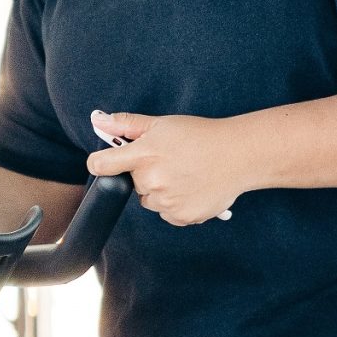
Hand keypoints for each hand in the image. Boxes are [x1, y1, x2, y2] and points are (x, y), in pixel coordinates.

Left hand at [88, 109, 245, 227]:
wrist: (238, 155)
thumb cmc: (200, 135)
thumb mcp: (161, 124)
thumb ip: (126, 124)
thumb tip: (97, 120)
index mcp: (144, 154)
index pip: (102, 164)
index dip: (100, 163)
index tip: (104, 163)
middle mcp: (152, 180)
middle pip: (133, 183)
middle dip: (145, 173)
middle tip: (170, 161)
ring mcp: (166, 201)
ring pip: (150, 200)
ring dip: (161, 191)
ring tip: (184, 175)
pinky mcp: (181, 216)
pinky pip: (167, 213)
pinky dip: (176, 204)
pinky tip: (192, 188)